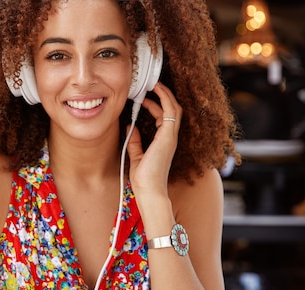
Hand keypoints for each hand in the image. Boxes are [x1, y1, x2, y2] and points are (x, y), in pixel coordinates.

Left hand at [126, 83, 181, 198]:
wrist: (149, 190)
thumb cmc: (144, 179)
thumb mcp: (136, 156)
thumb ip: (135, 141)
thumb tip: (130, 127)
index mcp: (164, 142)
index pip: (164, 118)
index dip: (155, 106)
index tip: (143, 99)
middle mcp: (170, 138)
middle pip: (172, 110)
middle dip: (163, 96)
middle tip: (149, 86)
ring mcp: (171, 136)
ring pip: (174, 108)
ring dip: (165, 94)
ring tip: (153, 84)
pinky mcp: (168, 136)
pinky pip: (170, 111)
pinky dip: (164, 98)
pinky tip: (155, 90)